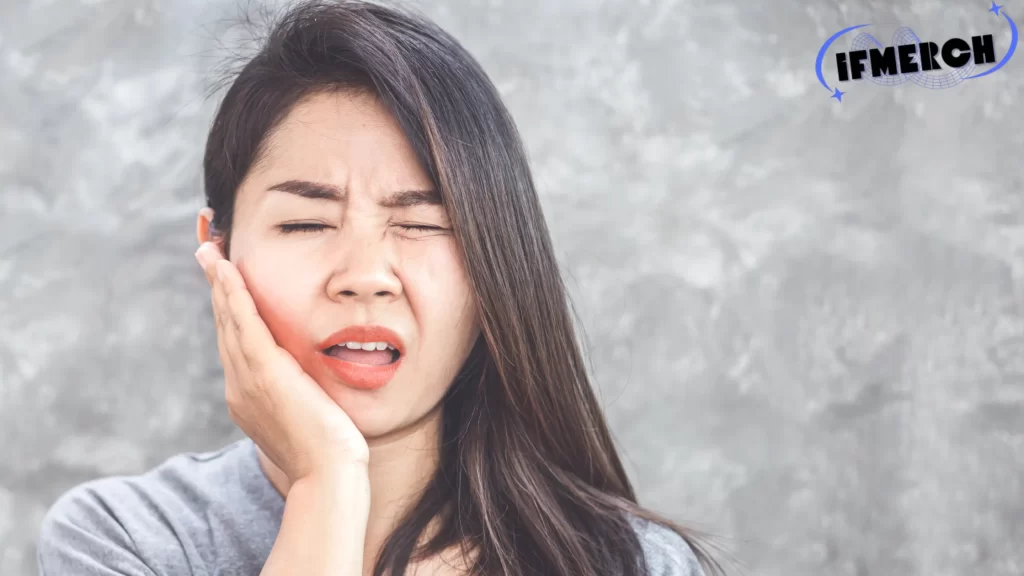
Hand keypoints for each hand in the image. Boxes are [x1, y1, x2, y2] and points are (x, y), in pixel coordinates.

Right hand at [194, 242, 368, 486]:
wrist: (327, 475)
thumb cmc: (328, 453)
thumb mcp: (307, 417)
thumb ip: (299, 395)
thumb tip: (306, 382)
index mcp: (248, 398)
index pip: (236, 343)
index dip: (228, 310)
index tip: (224, 282)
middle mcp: (239, 387)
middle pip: (224, 326)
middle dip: (216, 288)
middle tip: (207, 253)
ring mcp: (247, 380)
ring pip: (228, 320)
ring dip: (220, 282)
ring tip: (211, 251)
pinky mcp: (264, 372)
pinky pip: (244, 324)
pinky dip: (234, 295)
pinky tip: (228, 270)